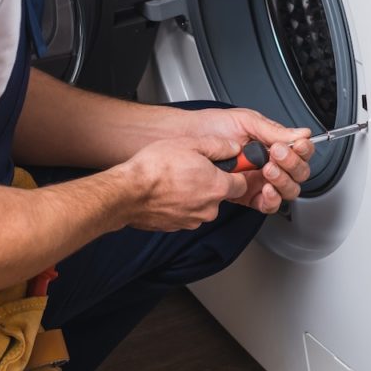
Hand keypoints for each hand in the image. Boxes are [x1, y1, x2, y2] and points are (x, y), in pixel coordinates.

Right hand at [123, 139, 247, 231]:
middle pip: (220, 194)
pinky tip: (167, 191)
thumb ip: (218, 146)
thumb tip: (233, 148)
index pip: (242, 183)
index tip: (225, 165)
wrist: (128, 192)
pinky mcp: (177, 226)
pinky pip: (186, 213)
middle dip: (211, 182)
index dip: (234, 172)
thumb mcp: (190, 144)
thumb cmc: (155, 168)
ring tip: (175, 179)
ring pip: (202, 205)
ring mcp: (193, 220)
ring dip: (194, 194)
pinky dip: (180, 204)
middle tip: (192, 168)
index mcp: (218, 187)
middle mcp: (209, 208)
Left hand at [178, 107, 313, 214]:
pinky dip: (272, 198)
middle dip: (292, 165)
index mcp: (272, 144)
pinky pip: (268, 205)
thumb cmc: (211, 127)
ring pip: (287, 190)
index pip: (299, 152)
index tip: (298, 145)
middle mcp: (269, 164)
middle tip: (278, 154)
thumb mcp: (246, 121)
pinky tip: (266, 188)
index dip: (303, 151)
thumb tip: (301, 134)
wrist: (186, 139)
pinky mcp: (247, 196)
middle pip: (298, 174)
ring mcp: (259, 181)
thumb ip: (274, 130)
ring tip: (268, 169)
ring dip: (283, 180)